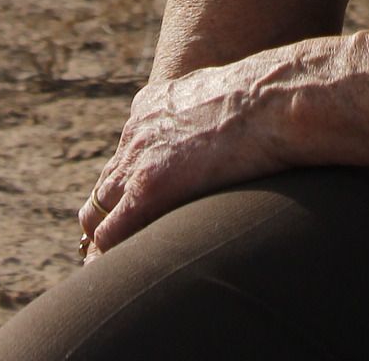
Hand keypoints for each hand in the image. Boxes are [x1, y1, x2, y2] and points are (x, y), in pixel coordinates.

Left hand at [78, 50, 306, 259]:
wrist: (269, 100)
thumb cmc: (265, 100)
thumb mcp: (220, 95)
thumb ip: (201, 116)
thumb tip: (217, 133)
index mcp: (151, 106)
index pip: (126, 157)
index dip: (127, 188)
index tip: (134, 210)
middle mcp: (135, 131)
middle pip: (105, 184)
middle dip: (108, 214)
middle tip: (120, 245)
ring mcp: (137, 159)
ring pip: (98, 210)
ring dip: (107, 236)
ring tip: (116, 267)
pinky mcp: (147, 189)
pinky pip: (109, 233)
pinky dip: (109, 254)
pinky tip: (120, 273)